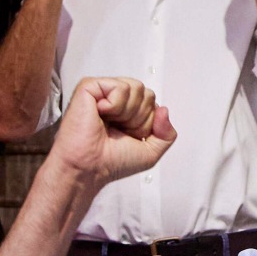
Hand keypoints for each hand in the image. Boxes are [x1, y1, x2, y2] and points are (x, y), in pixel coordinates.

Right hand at [47, 77, 176, 186]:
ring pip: (136, 87)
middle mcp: (115, 99)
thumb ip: (167, 134)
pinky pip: (119, 87)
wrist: (89, 168)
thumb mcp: (150, 153)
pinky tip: (101, 114)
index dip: (147, 123)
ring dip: (128, 113)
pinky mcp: (89, 87)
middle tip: (119, 130)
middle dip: (139, 117)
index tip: (129, 136)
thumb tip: (164, 109)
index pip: (153, 102)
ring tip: (110, 123)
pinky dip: (116, 105)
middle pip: (147, 93)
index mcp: (128, 111)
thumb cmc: (112, 162)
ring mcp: (102, 92)